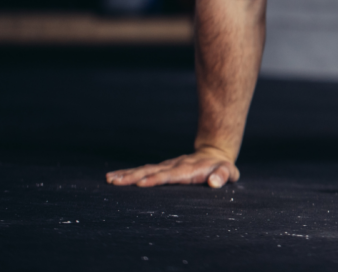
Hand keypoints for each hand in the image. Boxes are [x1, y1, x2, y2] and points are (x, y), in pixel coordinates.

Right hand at [105, 147, 238, 187]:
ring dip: (127, 175)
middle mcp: (173, 166)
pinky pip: (143, 170)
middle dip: (133, 177)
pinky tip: (114, 177)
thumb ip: (222, 175)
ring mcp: (166, 166)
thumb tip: (215, 182)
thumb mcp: (228, 172)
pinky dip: (128, 173)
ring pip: (144, 169)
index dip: (156, 179)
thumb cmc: (221, 167)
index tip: (141, 184)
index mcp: (187, 170)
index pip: (170, 175)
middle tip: (115, 181)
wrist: (214, 153)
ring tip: (109, 179)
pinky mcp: (161, 168)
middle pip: (151, 171)